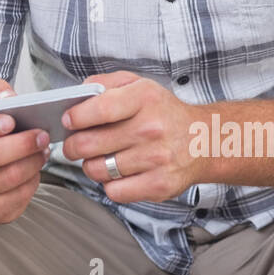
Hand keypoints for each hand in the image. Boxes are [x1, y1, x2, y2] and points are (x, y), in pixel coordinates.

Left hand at [61, 71, 204, 202]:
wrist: (204, 140)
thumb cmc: (164, 113)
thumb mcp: (139, 85)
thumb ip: (105, 83)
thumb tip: (77, 95)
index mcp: (144, 98)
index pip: (99, 108)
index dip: (75, 117)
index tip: (68, 121)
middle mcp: (151, 128)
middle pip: (89, 144)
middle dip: (73, 146)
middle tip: (75, 145)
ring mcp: (156, 159)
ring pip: (97, 170)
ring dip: (92, 165)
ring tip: (101, 157)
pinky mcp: (160, 185)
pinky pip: (114, 191)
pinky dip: (110, 184)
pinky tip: (119, 173)